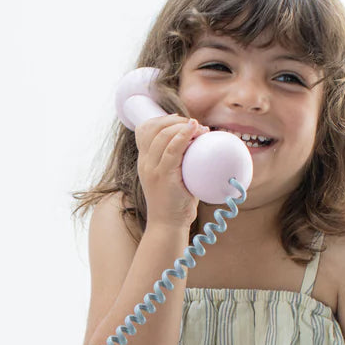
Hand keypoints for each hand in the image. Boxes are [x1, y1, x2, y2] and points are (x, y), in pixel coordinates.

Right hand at [135, 114, 207, 228]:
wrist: (167, 226)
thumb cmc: (175, 204)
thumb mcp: (173, 178)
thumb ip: (179, 162)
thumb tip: (200, 145)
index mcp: (145, 162)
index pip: (144, 130)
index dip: (162, 119)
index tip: (180, 120)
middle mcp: (145, 163)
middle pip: (153, 128)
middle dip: (175, 120)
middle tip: (195, 125)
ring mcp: (152, 169)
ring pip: (163, 135)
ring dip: (183, 126)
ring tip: (200, 129)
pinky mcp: (163, 176)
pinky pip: (172, 149)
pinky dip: (184, 136)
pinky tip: (195, 130)